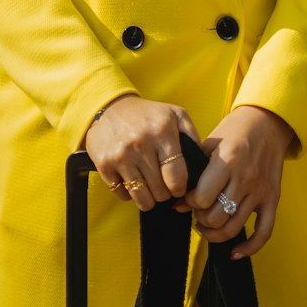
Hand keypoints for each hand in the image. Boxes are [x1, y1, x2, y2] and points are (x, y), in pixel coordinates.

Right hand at [86, 94, 200, 210]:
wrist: (111, 108)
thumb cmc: (149, 115)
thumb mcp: (175, 115)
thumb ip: (193, 136)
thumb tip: (202, 164)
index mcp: (162, 131)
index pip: (176, 177)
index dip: (180, 188)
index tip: (178, 186)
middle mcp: (140, 143)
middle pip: (160, 192)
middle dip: (164, 192)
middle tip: (162, 183)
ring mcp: (120, 155)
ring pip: (142, 199)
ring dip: (148, 198)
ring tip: (149, 186)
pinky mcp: (104, 164)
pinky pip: (122, 195)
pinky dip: (128, 193)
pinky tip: (132, 178)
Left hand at [179, 105, 294, 256]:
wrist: (268, 121)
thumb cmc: (235, 129)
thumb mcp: (211, 142)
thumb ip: (196, 171)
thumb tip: (179, 203)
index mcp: (228, 160)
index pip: (203, 197)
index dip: (190, 202)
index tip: (188, 197)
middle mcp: (245, 178)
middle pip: (217, 216)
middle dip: (201, 219)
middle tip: (196, 212)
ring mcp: (260, 191)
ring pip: (234, 227)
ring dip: (215, 233)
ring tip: (206, 226)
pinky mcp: (272, 199)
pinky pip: (263, 232)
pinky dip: (249, 247)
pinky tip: (234, 252)